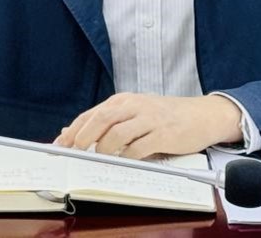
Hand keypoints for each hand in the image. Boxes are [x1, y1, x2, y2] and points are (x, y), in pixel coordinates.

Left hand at [53, 93, 242, 158]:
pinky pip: (139, 147)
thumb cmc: (164, 116)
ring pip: (118, 133)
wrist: (201, 115)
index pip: (92, 114)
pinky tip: (128, 159)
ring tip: (104, 157)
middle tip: (76, 151)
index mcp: (124, 100)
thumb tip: (72, 131)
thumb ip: (107, 122)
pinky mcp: (163, 134)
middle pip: (101, 119)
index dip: (73, 130)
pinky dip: (129, 156)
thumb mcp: (134, 113)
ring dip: (106, 148)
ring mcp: (149, 119)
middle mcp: (134, 106)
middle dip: (84, 137)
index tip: (59, 145)